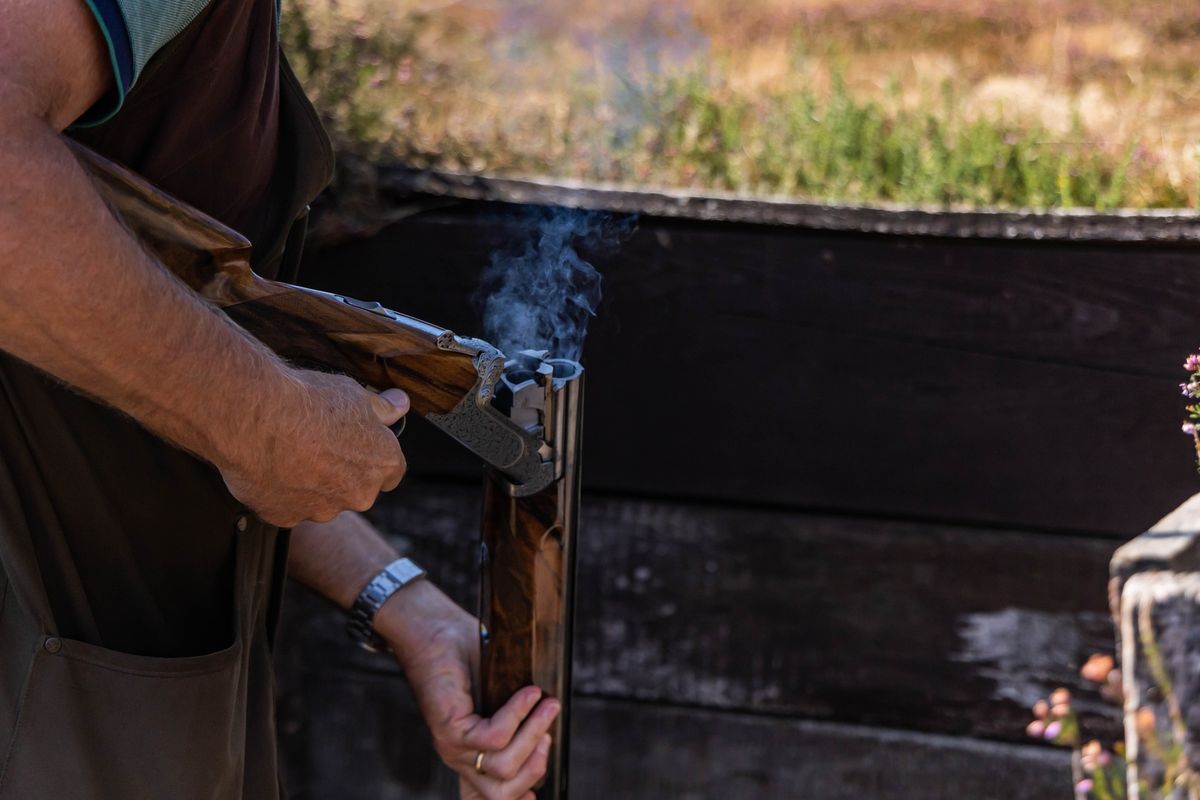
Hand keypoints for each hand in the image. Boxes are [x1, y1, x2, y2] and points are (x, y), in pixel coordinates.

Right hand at [217, 369, 407, 525]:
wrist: (256, 417)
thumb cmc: (308, 401)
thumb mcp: (353, 393)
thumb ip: (381, 407)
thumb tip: (400, 403)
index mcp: (383, 464)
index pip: (391, 471)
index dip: (373, 457)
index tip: (356, 445)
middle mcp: (359, 495)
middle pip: (356, 489)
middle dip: (342, 473)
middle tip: (316, 444)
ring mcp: (323, 510)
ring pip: (322, 500)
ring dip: (311, 484)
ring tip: (288, 452)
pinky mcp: (287, 518)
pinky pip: (288, 506)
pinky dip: (281, 492)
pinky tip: (269, 466)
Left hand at [378, 582, 559, 799]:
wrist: (431, 632)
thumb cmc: (466, 659)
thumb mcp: (495, 693)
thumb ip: (514, 715)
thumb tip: (550, 719)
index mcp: (469, 754)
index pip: (487, 795)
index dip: (515, 799)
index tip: (534, 798)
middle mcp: (459, 757)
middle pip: (501, 793)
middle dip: (535, 768)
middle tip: (549, 736)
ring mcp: (452, 746)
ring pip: (503, 766)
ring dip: (534, 733)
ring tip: (549, 704)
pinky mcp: (449, 727)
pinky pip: (494, 736)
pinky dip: (518, 715)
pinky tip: (530, 693)